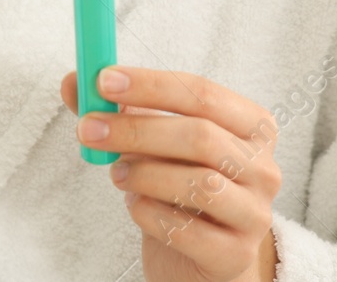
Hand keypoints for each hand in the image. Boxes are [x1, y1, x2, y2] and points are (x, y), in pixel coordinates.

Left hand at [60, 66, 280, 281]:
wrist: (200, 254)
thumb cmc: (177, 183)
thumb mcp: (150, 140)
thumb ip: (114, 109)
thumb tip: (73, 80)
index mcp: (251, 125)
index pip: (202, 93)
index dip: (151, 84)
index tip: (103, 81)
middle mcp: (263, 167)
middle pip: (200, 136)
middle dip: (136, 130)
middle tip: (88, 130)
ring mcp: (254, 213)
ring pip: (199, 184)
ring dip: (144, 174)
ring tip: (117, 176)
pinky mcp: (234, 255)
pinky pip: (188, 230)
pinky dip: (150, 214)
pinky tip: (137, 206)